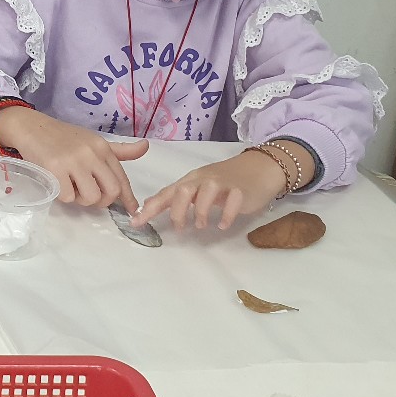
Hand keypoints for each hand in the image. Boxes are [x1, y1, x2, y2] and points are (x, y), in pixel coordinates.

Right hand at [0, 107, 146, 211]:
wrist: (31, 127)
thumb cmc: (62, 136)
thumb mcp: (92, 140)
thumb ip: (119, 150)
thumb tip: (146, 147)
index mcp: (102, 148)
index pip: (121, 178)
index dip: (128, 198)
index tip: (131, 210)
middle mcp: (91, 154)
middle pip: (111, 191)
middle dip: (103, 201)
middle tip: (90, 196)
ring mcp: (74, 161)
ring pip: (91, 197)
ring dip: (81, 199)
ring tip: (71, 188)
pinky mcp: (55, 169)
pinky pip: (68, 197)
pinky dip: (64, 196)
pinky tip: (58, 183)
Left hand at [130, 151, 284, 230]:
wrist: (260, 168)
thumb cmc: (225, 181)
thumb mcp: (197, 187)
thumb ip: (175, 196)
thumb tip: (149, 204)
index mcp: (190, 181)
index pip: (166, 193)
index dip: (151, 208)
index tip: (136, 223)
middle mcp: (203, 179)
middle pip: (184, 190)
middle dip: (177, 211)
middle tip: (180, 228)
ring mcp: (223, 183)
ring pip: (206, 191)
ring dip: (200, 210)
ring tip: (201, 226)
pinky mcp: (241, 189)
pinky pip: (233, 200)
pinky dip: (227, 214)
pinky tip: (223, 225)